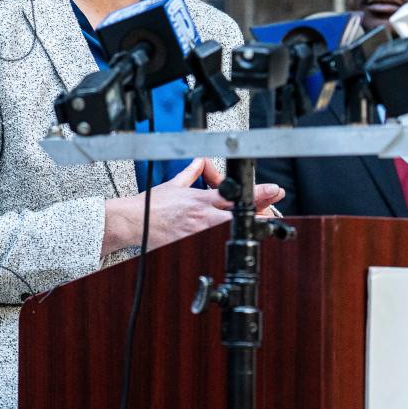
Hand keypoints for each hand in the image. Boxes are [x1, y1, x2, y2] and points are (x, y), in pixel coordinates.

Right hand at [103, 159, 284, 253]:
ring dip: (248, 228)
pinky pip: (216, 244)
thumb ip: (191, 173)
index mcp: (201, 199)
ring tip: (262, 227)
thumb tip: (199, 162)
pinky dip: (228, 241)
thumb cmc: (150, 207)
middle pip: (240, 215)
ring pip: (233, 230)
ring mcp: (200, 233)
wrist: (132, 223)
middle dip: (261, 214)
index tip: (275, 190)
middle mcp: (204, 215)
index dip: (259, 192)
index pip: (235, 193)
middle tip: (275, 212)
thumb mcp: (174, 184)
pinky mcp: (192, 246)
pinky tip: (236, 242)